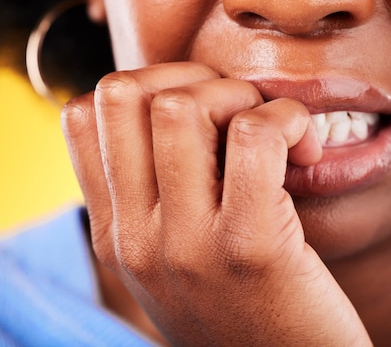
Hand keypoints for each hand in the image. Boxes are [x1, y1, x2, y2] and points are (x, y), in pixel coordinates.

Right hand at [62, 62, 371, 345]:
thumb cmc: (249, 310)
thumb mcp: (179, 261)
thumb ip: (161, 199)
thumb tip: (179, 108)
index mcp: (114, 234)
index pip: (81, 116)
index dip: (148, 88)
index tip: (203, 115)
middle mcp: (135, 238)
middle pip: (125, 93)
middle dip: (195, 80)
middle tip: (243, 115)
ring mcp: (186, 245)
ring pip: (184, 105)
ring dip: (244, 97)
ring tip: (279, 136)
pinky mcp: (251, 248)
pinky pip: (256, 135)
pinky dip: (289, 121)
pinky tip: (307, 154)